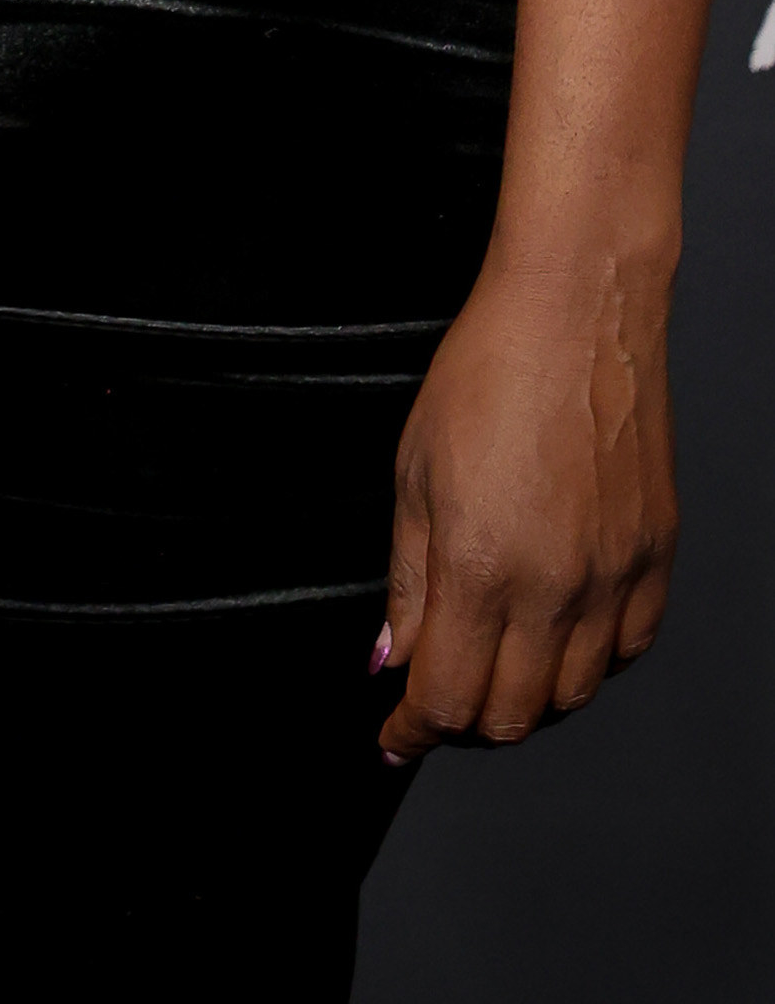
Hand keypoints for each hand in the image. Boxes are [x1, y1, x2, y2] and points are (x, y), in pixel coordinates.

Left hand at [376, 253, 675, 765]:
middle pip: (510, 714)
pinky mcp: (655, 559)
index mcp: (481, 565)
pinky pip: (627, 650)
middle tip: (436, 697)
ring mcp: (613, 577)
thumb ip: (407, 577)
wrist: (575, 314)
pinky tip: (559, 633)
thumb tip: (395, 652)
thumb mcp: (412, 470)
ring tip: (495, 664)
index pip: (445, 698)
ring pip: (573, 695)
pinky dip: (589, 661)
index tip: (394, 735)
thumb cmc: (490, 371)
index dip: (410, 730)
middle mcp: (555, 587)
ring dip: (526, 697)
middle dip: (462, 721)